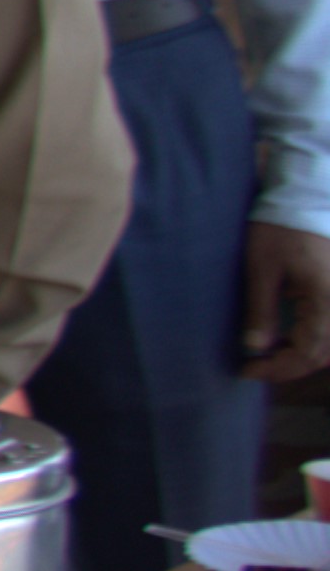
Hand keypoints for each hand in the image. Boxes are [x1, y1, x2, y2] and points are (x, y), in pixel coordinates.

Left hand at [243, 224, 329, 384]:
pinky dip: (312, 343)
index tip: (248, 370)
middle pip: (322, 353)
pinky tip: (287, 342)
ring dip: (302, 356)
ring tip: (268, 356)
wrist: (304, 200)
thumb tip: (255, 348)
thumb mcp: (261, 269)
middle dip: (289, 366)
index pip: (308, 351)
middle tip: (255, 367)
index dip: (279, 368)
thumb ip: (261, 310)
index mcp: (326, 300)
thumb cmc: (280, 229)